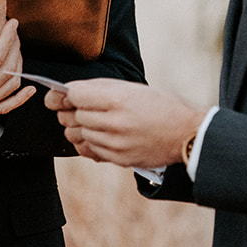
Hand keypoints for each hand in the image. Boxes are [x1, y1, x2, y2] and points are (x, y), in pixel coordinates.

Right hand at [0, 19, 33, 131]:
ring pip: (11, 85)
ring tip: (16, 47)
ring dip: (18, 65)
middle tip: (15, 31)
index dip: (7, 38)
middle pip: (8, 69)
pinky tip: (29, 89)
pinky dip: (20, 98)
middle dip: (15, 47)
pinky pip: (7, 107)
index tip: (12, 23)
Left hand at [55, 78, 206, 166]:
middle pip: (73, 116)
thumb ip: (99, 88)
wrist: (186, 133)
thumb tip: (68, 92)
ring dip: (77, 127)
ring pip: (78, 134)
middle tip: (72, 107)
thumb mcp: (132, 88)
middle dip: (68, 111)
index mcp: (118, 99)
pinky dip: (85, 142)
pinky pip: (88, 150)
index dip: (63, 94)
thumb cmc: (160, 105)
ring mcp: (116, 143)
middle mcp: (115, 122)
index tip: (60, 94)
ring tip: (88, 121)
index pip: (74, 95)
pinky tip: (95, 135)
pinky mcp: (118, 159)